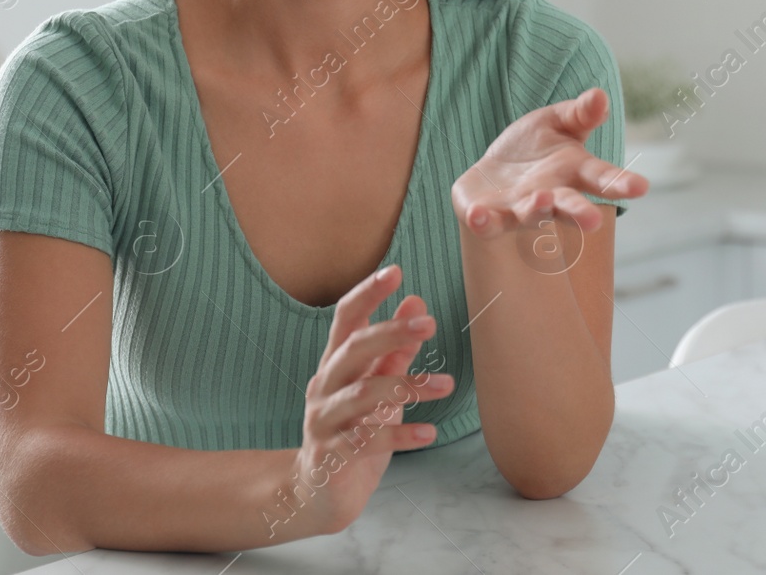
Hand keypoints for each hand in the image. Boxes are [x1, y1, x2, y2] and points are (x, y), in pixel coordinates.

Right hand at [283, 264, 452, 537]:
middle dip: (390, 332)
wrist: (318, 494)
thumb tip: (416, 304)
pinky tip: (429, 432)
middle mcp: (324, 387)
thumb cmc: (352, 434)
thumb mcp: (377, 390)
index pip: (345, 319)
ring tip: (447, 386)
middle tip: (429, 323)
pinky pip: (366, 440)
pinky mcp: (331, 456)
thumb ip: (395, 352)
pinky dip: (400, 433)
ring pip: (363, 394)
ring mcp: (324, 421)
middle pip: (353, 349)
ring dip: (408, 386)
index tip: (396, 271)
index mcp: (335, 365)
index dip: (367, 294)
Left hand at [451, 87, 648, 239]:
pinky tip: (477, 216)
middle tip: (593, 222)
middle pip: (568, 205)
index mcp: (573, 172)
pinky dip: (482, 220)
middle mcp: (550, 196)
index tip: (641, 187)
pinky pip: (486, 222)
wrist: (493, 176)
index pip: (600, 177)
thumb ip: (579, 114)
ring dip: (535, 210)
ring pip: (529, 213)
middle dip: (579, 212)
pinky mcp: (488, 216)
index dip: (620, 183)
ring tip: (540, 201)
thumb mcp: (556, 123)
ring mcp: (519, 209)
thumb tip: (600, 95)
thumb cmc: (534, 148)